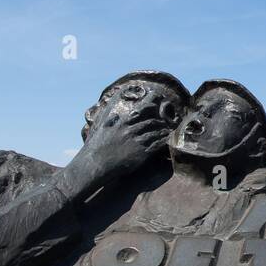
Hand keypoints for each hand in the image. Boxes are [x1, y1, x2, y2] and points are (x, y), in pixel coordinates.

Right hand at [57, 92, 178, 199]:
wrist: (95, 164)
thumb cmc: (96, 148)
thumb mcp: (101, 130)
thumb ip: (110, 121)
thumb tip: (115, 115)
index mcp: (122, 123)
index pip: (140, 111)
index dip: (151, 106)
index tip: (158, 101)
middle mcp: (130, 130)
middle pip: (151, 122)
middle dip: (160, 121)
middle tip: (168, 121)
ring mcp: (137, 142)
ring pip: (156, 132)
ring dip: (164, 131)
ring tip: (170, 130)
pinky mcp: (141, 154)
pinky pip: (157, 145)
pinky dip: (164, 141)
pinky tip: (168, 141)